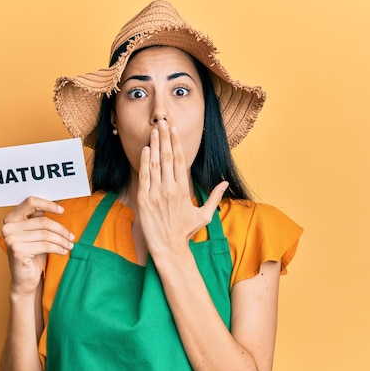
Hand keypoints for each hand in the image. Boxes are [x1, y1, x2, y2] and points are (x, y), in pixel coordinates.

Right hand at [1, 196, 73, 294]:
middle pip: (43, 221)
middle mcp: (8, 227)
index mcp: (11, 219)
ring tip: (70, 245)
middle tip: (71, 236)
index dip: (48, 204)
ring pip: (46, 234)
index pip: (30, 202)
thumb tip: (55, 207)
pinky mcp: (18, 250)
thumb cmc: (32, 255)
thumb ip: (39, 220)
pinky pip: (45, 245)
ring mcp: (11, 239)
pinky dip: (58, 248)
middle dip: (61, 229)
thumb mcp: (36, 234)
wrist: (24, 279)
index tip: (62, 211)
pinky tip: (63, 251)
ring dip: (62, 240)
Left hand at [137, 121, 227, 256]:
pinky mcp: (144, 200)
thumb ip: (214, 197)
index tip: (174, 130)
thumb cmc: (186, 232)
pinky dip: (144, 162)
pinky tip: (145, 150)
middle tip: (162, 123)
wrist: (169, 247)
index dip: (176, 143)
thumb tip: (225, 183)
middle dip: (164, 138)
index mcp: (183, 189)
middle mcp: (169, 188)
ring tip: (153, 130)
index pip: (179, 160)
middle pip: (167, 157)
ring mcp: (155, 193)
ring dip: (154, 145)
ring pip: (155, 164)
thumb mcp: (204, 215)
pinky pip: (144, 176)